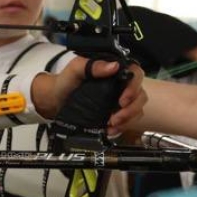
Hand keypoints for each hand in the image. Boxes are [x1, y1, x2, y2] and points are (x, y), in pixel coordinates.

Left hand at [31, 58, 146, 132]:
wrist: (56, 100)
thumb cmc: (66, 81)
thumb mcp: (76, 69)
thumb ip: (92, 65)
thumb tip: (114, 66)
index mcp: (114, 71)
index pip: (136, 74)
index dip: (134, 87)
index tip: (122, 100)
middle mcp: (121, 84)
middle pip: (140, 95)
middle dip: (131, 109)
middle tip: (115, 118)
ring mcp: (120, 100)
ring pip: (137, 109)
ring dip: (128, 120)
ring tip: (111, 125)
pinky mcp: (117, 113)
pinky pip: (129, 121)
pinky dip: (123, 127)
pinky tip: (110, 130)